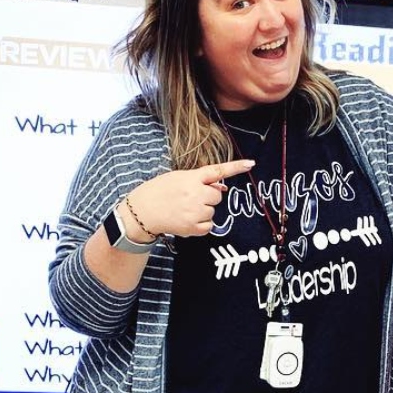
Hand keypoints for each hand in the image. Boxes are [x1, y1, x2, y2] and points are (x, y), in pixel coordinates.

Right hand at [124, 159, 253, 238]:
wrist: (141, 212)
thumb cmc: (158, 192)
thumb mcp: (177, 178)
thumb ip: (200, 180)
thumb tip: (223, 187)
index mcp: (191, 178)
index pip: (218, 170)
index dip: (236, 167)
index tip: (251, 164)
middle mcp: (195, 194)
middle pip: (218, 196)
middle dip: (208, 196)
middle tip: (191, 198)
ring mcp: (195, 212)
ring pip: (213, 210)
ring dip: (203, 210)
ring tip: (184, 209)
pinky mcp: (193, 228)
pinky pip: (209, 225)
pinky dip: (201, 224)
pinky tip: (187, 219)